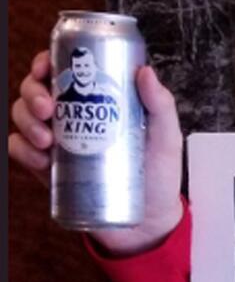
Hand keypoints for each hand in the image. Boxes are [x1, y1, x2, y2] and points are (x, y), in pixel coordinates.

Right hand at [9, 50, 184, 255]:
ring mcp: (59, 139)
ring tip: (46, 139)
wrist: (146, 220)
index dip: (48, 61)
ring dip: (25, 120)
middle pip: (37, 89)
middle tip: (48, 108)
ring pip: (23, 115)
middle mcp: (75, 114)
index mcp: (101, 98)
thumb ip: (161, 105)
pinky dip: (21, 150)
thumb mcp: (167, 136)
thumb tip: (144, 71)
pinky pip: (20, 150)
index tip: (46, 67)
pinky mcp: (49, 167)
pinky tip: (40, 159)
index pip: (67, 69)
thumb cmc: (159, 173)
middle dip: (32, 92)